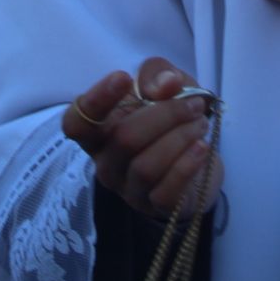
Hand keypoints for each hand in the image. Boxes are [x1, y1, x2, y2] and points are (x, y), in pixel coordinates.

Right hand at [62, 58, 222, 219]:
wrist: (199, 157)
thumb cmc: (170, 117)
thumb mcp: (164, 84)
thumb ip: (158, 74)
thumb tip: (166, 85)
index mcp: (98, 132)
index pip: (77, 122)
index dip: (96, 100)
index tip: (124, 78)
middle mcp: (106, 163)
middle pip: (124, 139)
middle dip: (166, 115)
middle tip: (194, 105)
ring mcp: (128, 188)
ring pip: (146, 166)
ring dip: (181, 138)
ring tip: (200, 124)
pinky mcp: (155, 206)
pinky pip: (166, 190)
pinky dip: (187, 165)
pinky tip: (202, 148)